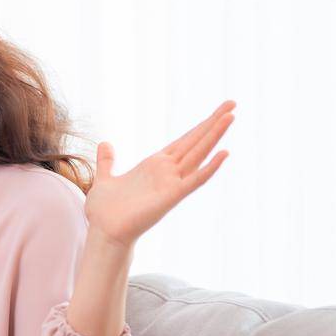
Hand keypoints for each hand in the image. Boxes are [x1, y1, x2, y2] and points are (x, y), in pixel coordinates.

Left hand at [85, 100, 234, 247]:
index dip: (200, 125)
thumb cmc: (105, 211)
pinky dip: (209, 168)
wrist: (103, 233)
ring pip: (198, 154)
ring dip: (214, 136)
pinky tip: (224, 153)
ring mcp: (171, 183)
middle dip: (213, 122)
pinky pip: (194, 180)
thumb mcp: (105, 179)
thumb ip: (108, 161)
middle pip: (195, 142)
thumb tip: (104, 144)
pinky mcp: (172, 196)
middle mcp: (167, 172)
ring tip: (231, 116)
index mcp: (154, 165)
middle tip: (233, 103)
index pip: (183, 141)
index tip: (217, 111)